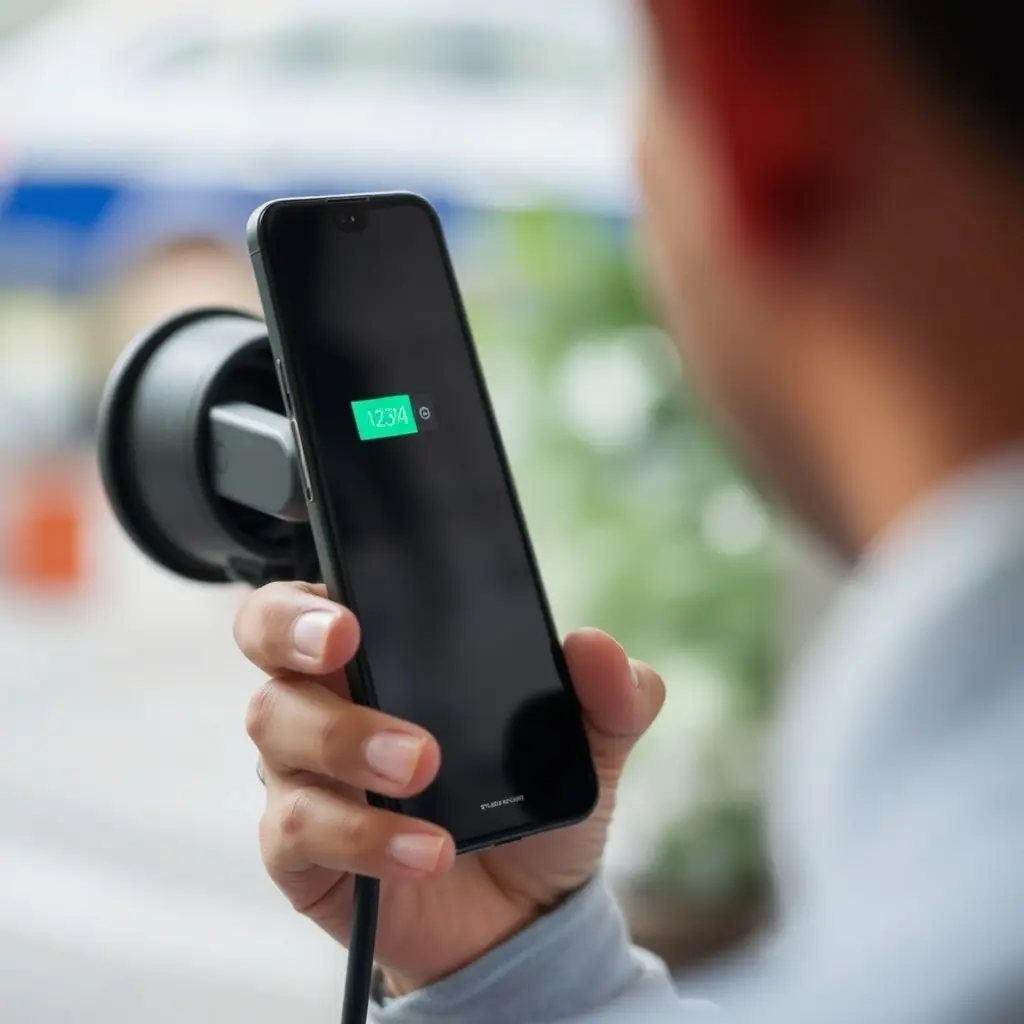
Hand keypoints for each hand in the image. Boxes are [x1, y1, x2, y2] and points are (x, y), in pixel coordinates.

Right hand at [235, 581, 664, 993]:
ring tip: (422, 766)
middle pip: (268, 647)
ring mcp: (306, 776)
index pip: (313, 603)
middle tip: (348, 647)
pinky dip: (363, 835)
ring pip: (278, 731)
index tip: (350, 610)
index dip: (308, 597)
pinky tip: (426, 849)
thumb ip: (608, 694)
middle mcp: (327, 704)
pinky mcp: (302, 851)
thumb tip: (596, 647)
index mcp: (382, 659)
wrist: (523, 916)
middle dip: (294, 636)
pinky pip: (297, 829)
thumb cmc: (533, 807)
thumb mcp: (589, 747)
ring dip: (346, 741)